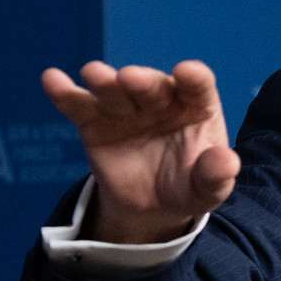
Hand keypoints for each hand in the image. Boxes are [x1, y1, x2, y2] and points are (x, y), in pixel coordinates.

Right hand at [41, 59, 240, 243]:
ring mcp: (126, 108)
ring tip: (93, 74)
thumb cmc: (188, 187)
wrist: (152, 206)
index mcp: (195, 106)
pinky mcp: (95, 122)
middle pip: (151, 86)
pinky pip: (80, 106)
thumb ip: (217, 176)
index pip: (197, 87)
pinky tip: (52, 80)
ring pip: (114, 90)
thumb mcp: (207, 189)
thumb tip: (228, 163)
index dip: (193, 78)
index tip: (188, 73)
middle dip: (141, 81)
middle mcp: (160, 99)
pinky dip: (65, 93)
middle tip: (129, 78)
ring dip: (103, 80)